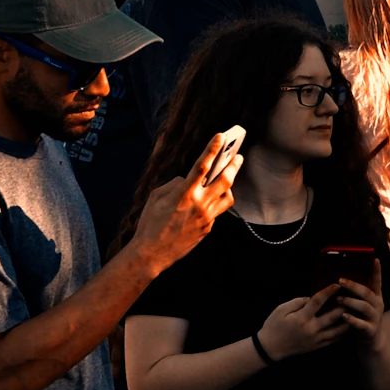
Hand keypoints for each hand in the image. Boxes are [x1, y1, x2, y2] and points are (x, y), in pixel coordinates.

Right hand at [135, 137, 240, 272]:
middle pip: (224, 180)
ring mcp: (206, 218)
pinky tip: (208, 200)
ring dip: (229, 185)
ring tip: (228, 178)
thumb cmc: (150, 223)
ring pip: (227, 197)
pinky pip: (216, 211)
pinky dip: (214, 203)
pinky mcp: (208, 228)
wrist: (152, 253)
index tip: (221, 136)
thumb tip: (188, 180)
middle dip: (234, 165)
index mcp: (184, 193)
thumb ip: (175, 184)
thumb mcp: (157, 197)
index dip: (212, 149)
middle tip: (239, 156)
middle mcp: (199, 204)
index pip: (202, 166)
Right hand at [255, 291, 355, 361]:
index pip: (318, 302)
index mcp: (301, 318)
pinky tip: (349, 326)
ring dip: (348, 321)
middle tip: (353, 297)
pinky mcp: (317, 347)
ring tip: (356, 312)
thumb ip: (296, 302)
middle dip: (344, 306)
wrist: (270, 349)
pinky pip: (334, 340)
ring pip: (337, 331)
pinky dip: (343, 333)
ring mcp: (315, 340)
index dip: (328, 292)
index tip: (337, 284)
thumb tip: (310, 298)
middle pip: (333, 316)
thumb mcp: (280, 309)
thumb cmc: (273, 326)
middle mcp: (311, 329)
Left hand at [313, 268, 385, 346]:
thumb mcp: (362, 305)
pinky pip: (361, 324)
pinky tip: (343, 316)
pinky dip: (352, 320)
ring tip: (338, 298)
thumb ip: (357, 294)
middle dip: (354, 286)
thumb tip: (341, 279)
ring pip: (364, 307)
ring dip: (350, 301)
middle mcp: (377, 305)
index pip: (377, 282)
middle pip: (367, 293)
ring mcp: (375, 318)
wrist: (372, 342)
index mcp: (376, 297)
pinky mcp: (370, 330)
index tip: (375, 259)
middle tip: (340, 280)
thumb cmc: (363, 319)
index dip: (377, 271)